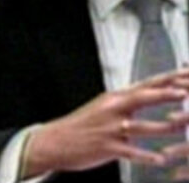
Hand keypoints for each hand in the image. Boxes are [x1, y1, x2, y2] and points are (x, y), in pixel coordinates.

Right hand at [22, 68, 188, 177]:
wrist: (57, 140)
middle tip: (185, 93)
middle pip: (142, 98)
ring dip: (164, 128)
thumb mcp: (104, 107)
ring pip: (141, 126)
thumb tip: (152, 96)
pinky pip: (130, 151)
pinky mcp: (106, 146)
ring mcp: (109, 128)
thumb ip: (128, 102)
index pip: (144, 85)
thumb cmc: (83, 125)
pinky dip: (146, 156)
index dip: (165, 80)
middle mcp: (112, 109)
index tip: (183, 75)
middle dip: (166, 95)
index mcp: (114, 98)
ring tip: (183, 129)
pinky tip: (160, 159)